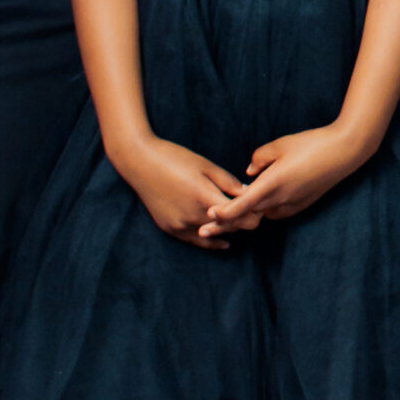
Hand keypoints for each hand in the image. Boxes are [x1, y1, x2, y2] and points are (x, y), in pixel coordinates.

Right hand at [115, 136, 247, 246]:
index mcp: (206, 198)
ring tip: (238, 221)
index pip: (243, 217)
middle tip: (253, 212)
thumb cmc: (174, 158)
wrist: (139, 161)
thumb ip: (229, 183)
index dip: (255, 213)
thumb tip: (250, 193)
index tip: (260, 206)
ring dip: (228, 229)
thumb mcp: (206, 165)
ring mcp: (181, 225)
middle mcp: (195, 216)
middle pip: (231, 228)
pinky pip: (197, 241)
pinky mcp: (171, 228)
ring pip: (215, 236)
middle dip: (243, 220)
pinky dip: (211, 241)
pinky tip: (223, 241)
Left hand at [205, 123, 369, 229]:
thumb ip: (259, 159)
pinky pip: (276, 212)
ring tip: (227, 214)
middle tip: (205, 229)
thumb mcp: (279, 145)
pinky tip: (258, 202)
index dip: (222, 214)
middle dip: (227, 223)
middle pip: (248, 217)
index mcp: (272, 184)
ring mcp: (293, 204)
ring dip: (247, 215)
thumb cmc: (311, 144)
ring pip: (262, 215)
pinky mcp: (302, 205)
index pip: (241, 206)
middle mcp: (282, 199)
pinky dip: (264, 210)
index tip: (207, 218)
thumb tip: (248, 172)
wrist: (345, 152)